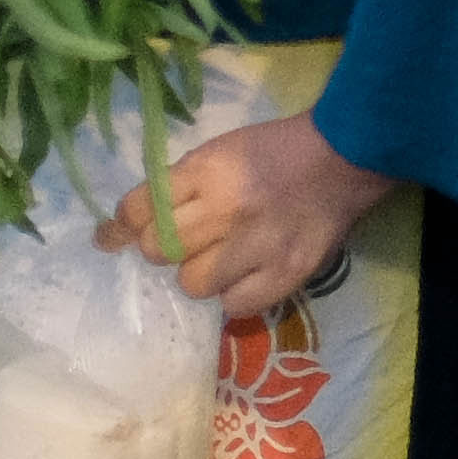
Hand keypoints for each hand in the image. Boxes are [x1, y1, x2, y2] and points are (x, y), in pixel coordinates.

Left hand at [102, 115, 390, 312]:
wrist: (339, 160)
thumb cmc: (270, 153)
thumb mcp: (216, 152)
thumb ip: (174, 187)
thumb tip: (121, 228)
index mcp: (206, 171)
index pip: (138, 209)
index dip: (122, 226)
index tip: (118, 235)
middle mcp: (227, 210)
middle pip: (159, 251)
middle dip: (163, 248)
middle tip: (185, 241)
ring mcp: (258, 247)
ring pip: (192, 284)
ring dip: (198, 273)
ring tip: (220, 258)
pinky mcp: (285, 275)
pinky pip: (233, 306)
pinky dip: (233, 295)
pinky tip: (245, 275)